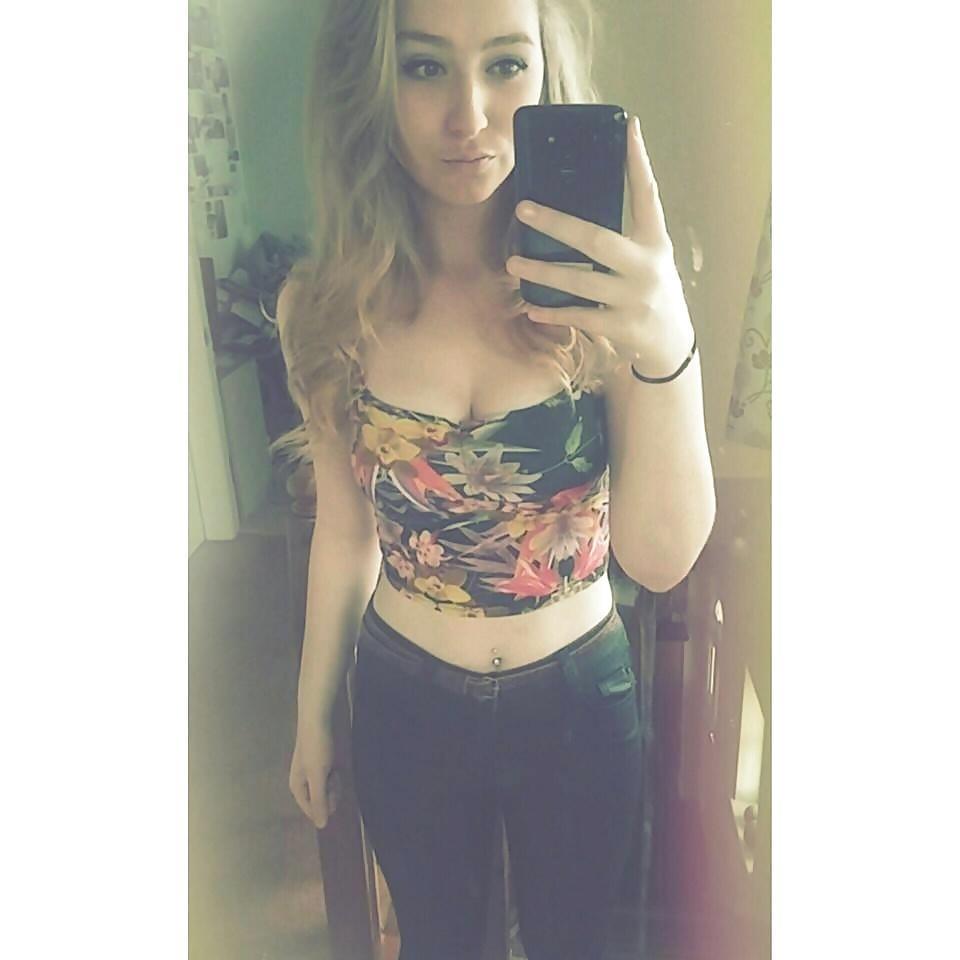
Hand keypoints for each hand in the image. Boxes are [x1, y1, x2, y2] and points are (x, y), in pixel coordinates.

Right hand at [289, 723, 341, 829]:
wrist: (317, 720)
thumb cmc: (316, 749)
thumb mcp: (318, 777)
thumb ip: (319, 801)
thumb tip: (321, 826)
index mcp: (297, 788)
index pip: (312, 811)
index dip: (325, 806)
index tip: (332, 793)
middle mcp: (302, 782)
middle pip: (321, 800)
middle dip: (330, 792)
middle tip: (333, 777)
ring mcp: (310, 773)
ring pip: (326, 789)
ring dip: (333, 783)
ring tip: (334, 768)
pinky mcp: (319, 764)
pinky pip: (328, 778)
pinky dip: (333, 773)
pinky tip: (335, 765)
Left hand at [506, 115, 694, 377]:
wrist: (671, 343)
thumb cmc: (650, 290)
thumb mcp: (648, 257)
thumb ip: (625, 234)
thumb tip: (577, 208)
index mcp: (655, 241)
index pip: (648, 195)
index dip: (639, 162)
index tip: (630, 128)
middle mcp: (646, 266)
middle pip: (596, 239)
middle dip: (556, 224)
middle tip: (522, 209)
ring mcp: (634, 298)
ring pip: (580, 281)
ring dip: (543, 272)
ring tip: (513, 264)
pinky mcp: (622, 326)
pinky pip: (580, 317)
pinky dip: (554, 313)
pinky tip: (532, 308)